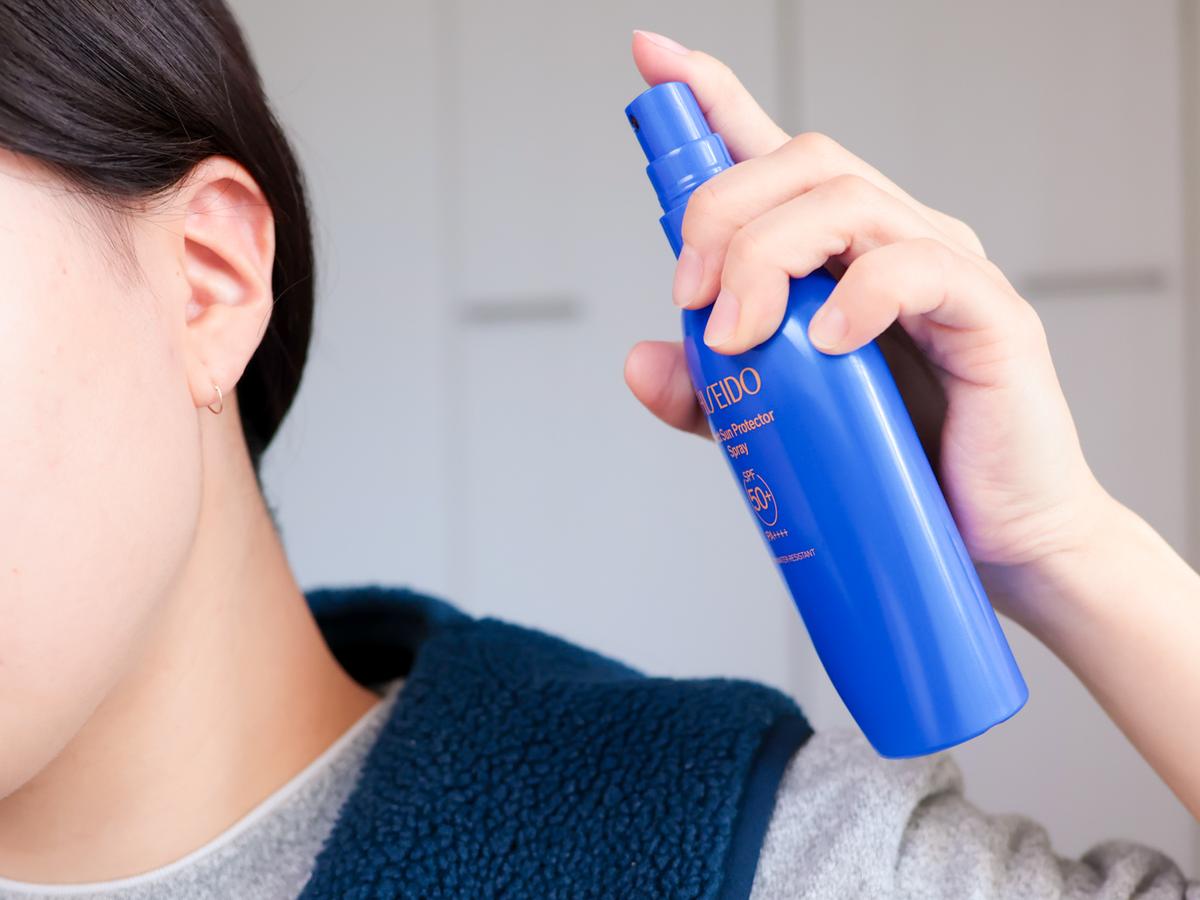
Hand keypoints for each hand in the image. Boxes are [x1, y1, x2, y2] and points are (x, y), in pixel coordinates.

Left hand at [624, 29, 1115, 621]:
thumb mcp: (777, 425)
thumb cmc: (897, 469)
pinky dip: (861, 296)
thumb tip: (638, 360)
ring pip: (847, 199)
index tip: (654, 60)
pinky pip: (922, 267)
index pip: (776, 154)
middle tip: (688, 296)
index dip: (714, 99)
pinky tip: (828, 343)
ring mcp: (944, 271)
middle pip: (798, 162)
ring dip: (767, 256)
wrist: (996, 544)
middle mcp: (893, 241)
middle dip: (720, 212)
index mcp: (841, 255)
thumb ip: (709, 392)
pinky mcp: (990, 315)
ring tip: (740, 335)